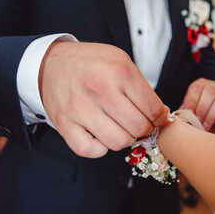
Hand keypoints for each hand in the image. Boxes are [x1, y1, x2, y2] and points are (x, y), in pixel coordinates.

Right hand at [40, 42, 168, 157]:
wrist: (52, 63)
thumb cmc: (91, 64)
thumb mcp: (122, 62)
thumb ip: (144, 89)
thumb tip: (162, 116)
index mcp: (119, 70)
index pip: (153, 109)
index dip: (161, 119)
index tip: (158, 120)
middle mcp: (100, 88)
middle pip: (138, 128)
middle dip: (145, 130)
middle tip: (139, 124)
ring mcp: (80, 108)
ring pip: (118, 142)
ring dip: (124, 139)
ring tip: (120, 127)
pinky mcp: (64, 124)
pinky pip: (91, 151)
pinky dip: (100, 148)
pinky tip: (101, 134)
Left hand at [180, 78, 214, 136]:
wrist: (213, 132)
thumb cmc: (199, 122)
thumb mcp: (189, 115)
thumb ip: (184, 112)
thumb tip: (179, 114)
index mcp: (200, 85)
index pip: (196, 88)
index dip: (192, 101)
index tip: (188, 113)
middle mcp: (214, 86)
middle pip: (209, 92)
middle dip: (202, 109)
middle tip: (198, 122)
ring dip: (211, 115)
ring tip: (206, 126)